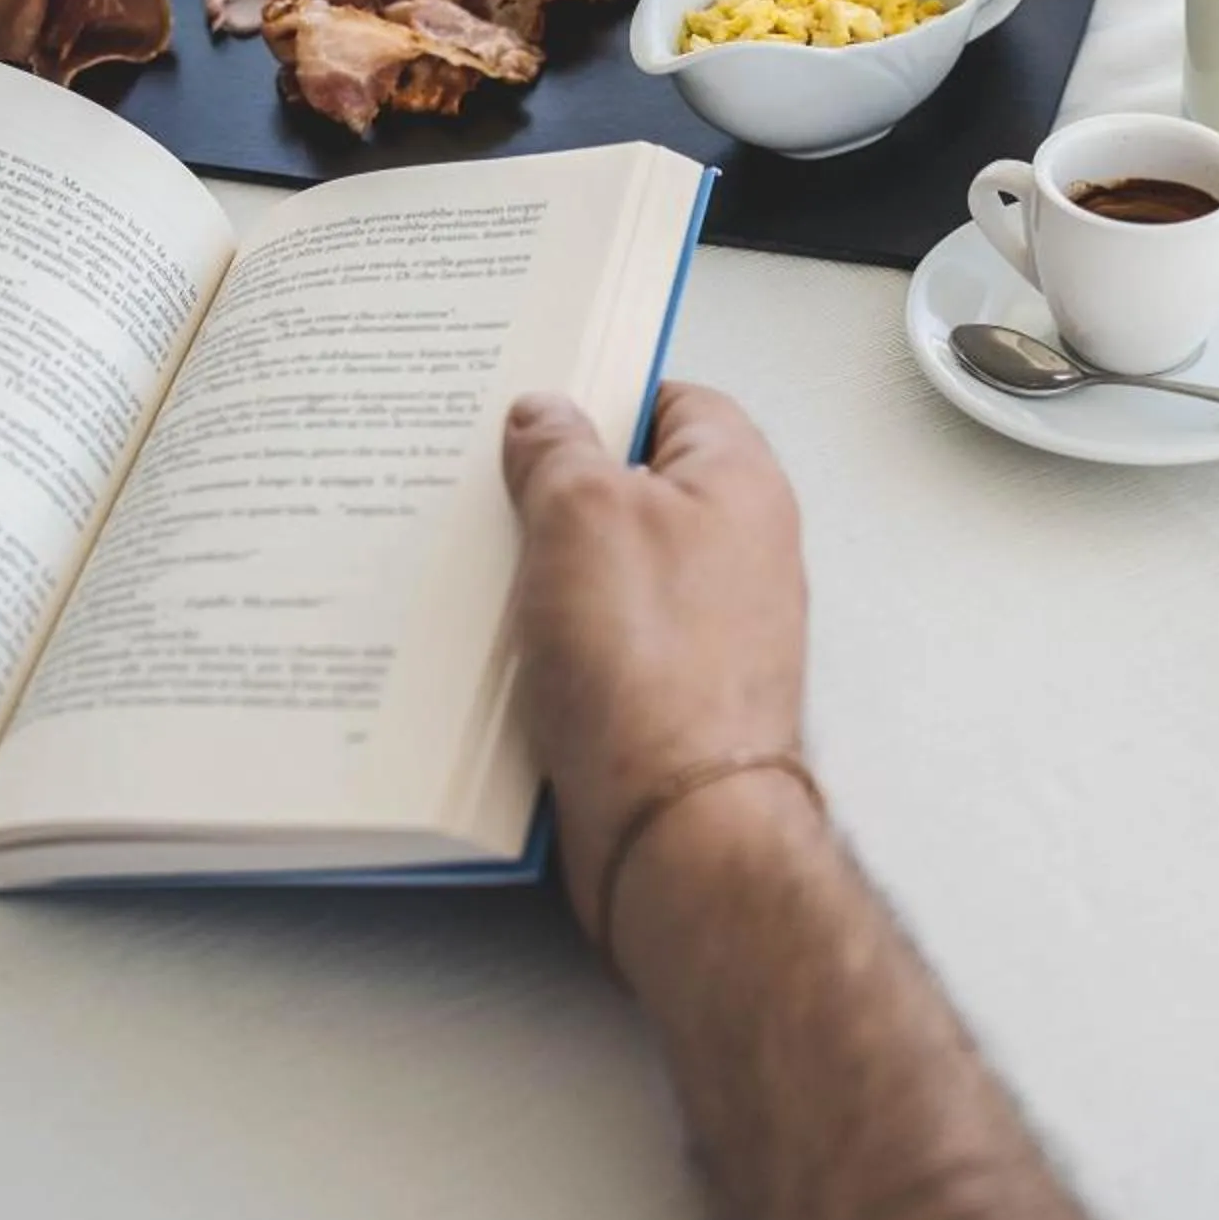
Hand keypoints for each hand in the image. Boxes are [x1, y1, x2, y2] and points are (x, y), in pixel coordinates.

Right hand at [501, 382, 811, 940]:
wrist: (675, 828)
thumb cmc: (651, 668)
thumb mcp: (582, 515)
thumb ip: (559, 449)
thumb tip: (543, 414)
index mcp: (739, 483)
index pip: (677, 399)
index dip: (604, 392)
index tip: (535, 400)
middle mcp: (737, 552)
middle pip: (635, 487)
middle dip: (558, 488)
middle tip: (489, 485)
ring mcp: (707, 628)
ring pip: (609, 570)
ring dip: (545, 572)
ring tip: (479, 567)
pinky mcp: (668, 695)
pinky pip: (600, 643)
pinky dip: (552, 641)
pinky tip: (499, 647)